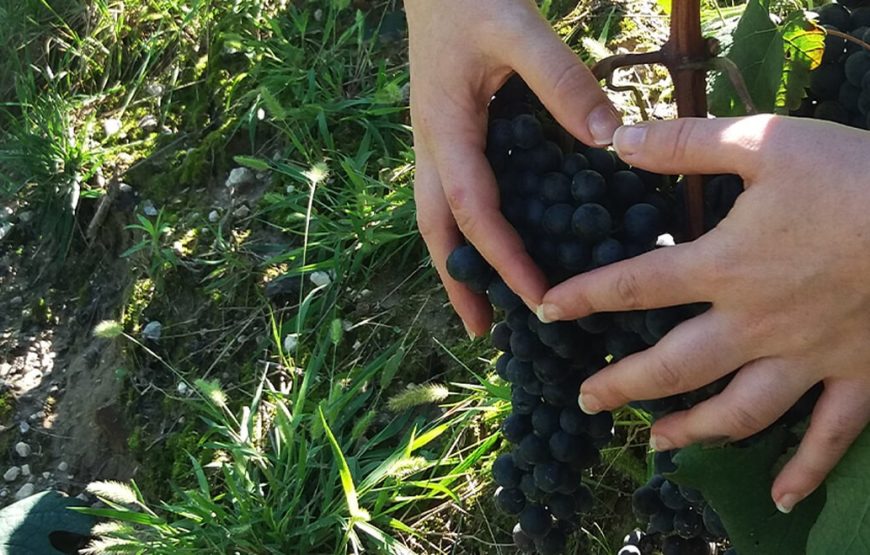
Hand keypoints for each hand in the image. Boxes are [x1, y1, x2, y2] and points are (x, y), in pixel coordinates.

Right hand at [407, 0, 621, 335]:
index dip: (506, 261)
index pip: (476, 212)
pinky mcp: (448, 135)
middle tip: (482, 333)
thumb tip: (609, 139)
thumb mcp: (518, 29)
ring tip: (480, 307)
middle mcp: (434, 147)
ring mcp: (435, 143)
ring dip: (457, 266)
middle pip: (438, 231)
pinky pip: (452, 195)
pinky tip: (489, 244)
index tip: (539, 301)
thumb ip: (561, 81)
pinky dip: (466, 233)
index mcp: (447, 131)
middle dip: (458, 284)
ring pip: (438, 219)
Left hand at [538, 115, 869, 512]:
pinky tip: (785, 496)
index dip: (583, 299)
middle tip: (587, 400)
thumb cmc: (857, 176)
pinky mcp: (859, 376)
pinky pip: (829, 436)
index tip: (545, 311)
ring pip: (738, 411)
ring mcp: (808, 359)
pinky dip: (807, 469)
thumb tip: (618, 141)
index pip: (635, 288)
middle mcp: (756, 325)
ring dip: (693, 431)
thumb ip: (687, 142)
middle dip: (624, 385)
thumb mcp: (766, 142)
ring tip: (657, 443)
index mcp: (727, 268)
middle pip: (674, 367)